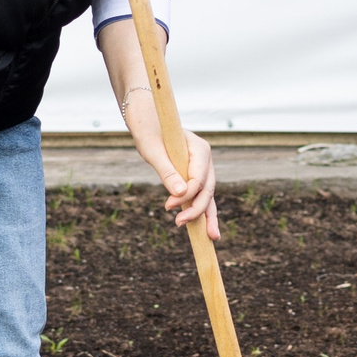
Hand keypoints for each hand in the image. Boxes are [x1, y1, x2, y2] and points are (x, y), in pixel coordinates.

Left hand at [123, 95, 219, 240]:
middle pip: (207, 189)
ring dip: (206, 215)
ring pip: (208, 195)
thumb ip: (167, 172)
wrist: (147, 118)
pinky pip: (201, 195)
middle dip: (198, 210)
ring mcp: (202, 167)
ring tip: (208, 238)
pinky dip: (201, 210)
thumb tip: (179, 195)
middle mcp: (205, 159)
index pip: (199, 178)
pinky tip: (204, 229)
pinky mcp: (194, 175)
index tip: (168, 206)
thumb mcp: (152, 150)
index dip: (187, 195)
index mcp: (200, 148)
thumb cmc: (148, 130)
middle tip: (179, 224)